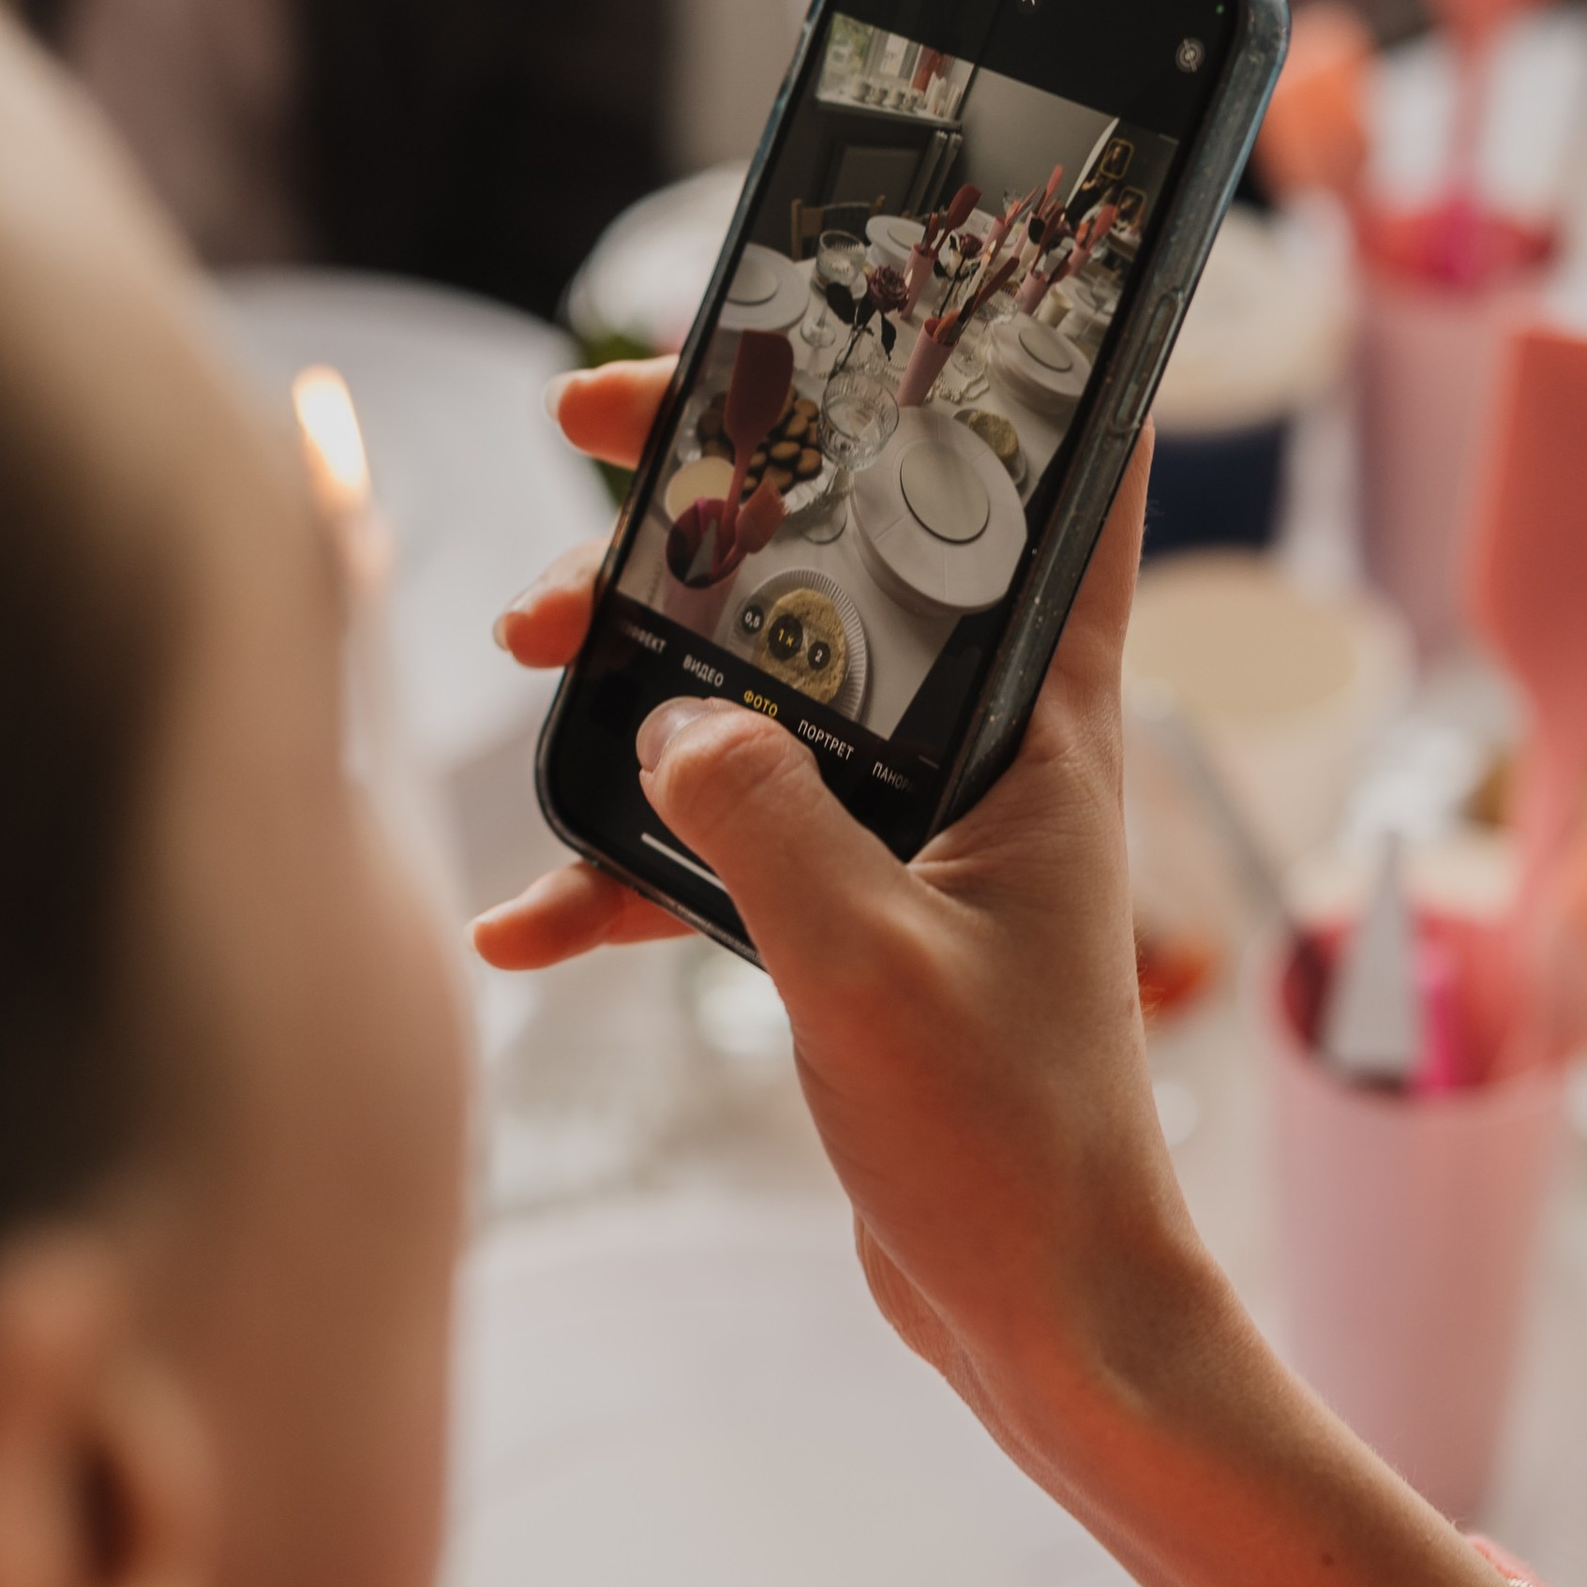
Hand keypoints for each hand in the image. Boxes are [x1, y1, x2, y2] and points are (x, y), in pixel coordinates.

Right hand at [481, 357, 1529, 1586]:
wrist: (1037, 1312)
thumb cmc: (1011, 1143)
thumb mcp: (868, 968)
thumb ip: (765, 829)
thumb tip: (674, 723)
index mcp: (1043, 730)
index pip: (1066, 496)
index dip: (1013, 364)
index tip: (916, 273)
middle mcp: (985, 752)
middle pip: (853, 559)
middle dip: (719, 490)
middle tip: (594, 433)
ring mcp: (912, 826)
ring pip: (764, 683)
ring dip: (642, 667)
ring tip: (526, 657)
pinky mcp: (850, 906)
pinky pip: (721, 843)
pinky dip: (626, 869)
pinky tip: (521, 921)